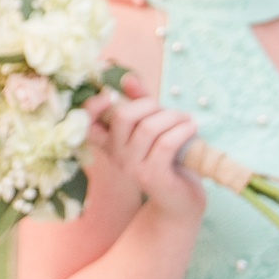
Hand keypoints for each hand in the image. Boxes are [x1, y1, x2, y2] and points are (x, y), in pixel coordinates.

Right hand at [92, 87, 204, 233]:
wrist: (181, 199)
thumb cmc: (168, 160)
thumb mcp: (153, 127)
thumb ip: (139, 102)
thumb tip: (128, 78)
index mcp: (110, 143)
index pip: (86, 122)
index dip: (93, 106)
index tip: (109, 94)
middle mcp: (116, 155)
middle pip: (123, 116)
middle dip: (150, 105)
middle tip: (169, 111)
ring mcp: (132, 167)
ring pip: (148, 127)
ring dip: (173, 117)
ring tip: (186, 120)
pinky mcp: (153, 176)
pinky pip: (166, 143)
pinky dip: (183, 130)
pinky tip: (192, 128)